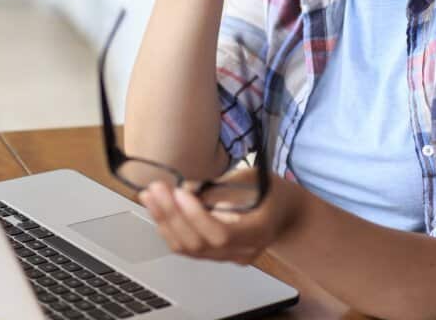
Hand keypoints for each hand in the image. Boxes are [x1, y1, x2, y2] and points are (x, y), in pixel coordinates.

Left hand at [137, 167, 306, 265]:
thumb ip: (221, 186)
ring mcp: (228, 257)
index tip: (180, 191)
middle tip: (156, 188)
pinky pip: (187, 248)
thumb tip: (186, 188)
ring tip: (149, 195)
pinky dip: (169, 227)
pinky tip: (157, 208)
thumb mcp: (253, 178)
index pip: (221, 234)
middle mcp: (242, 251)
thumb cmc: (271, 192)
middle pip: (199, 243)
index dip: (196, 215)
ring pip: (188, 248)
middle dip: (172, 214)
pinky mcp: (215, 255)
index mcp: (258, 232)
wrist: (285, 214)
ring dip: (164, 221)